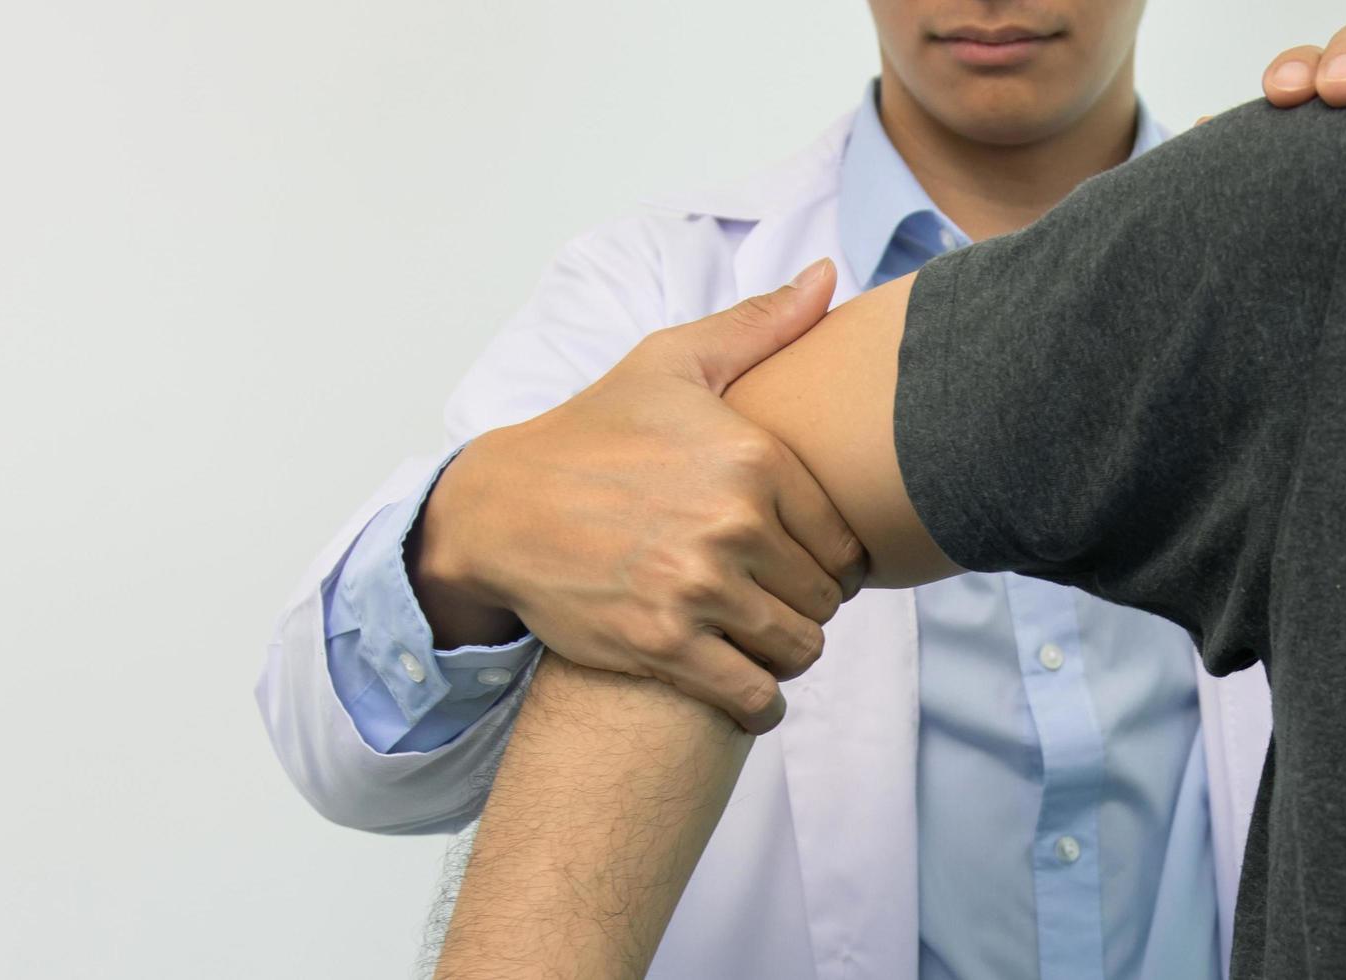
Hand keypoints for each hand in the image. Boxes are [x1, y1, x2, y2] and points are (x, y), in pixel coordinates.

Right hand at [412, 260, 863, 734]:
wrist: (499, 507)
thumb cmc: (593, 433)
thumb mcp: (671, 364)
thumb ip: (760, 325)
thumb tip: (827, 276)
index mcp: (752, 459)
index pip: (846, 538)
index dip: (834, 557)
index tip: (806, 560)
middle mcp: (732, 525)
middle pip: (825, 597)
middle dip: (809, 603)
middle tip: (779, 599)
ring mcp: (697, 590)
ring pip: (798, 648)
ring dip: (788, 652)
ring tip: (763, 637)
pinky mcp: (662, 646)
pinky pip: (751, 696)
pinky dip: (759, 701)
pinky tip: (747, 686)